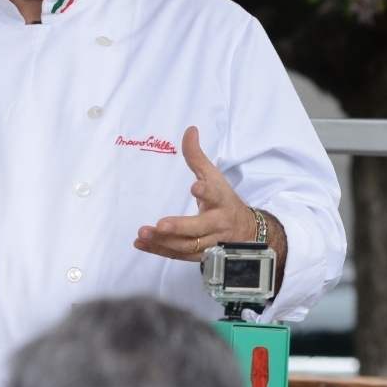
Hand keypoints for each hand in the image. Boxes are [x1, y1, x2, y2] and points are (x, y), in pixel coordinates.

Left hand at [134, 127, 260, 262]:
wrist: (246, 231)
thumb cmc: (224, 200)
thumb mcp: (214, 176)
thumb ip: (197, 156)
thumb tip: (190, 130)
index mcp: (222, 200)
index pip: (215, 194)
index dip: (206, 192)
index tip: (196, 187)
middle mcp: (217, 224)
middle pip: (199, 228)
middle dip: (180, 227)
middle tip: (161, 224)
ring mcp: (210, 242)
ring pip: (187, 245)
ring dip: (163, 241)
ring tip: (143, 233)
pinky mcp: (200, 255)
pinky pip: (178, 255)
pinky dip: (159, 250)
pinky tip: (141, 243)